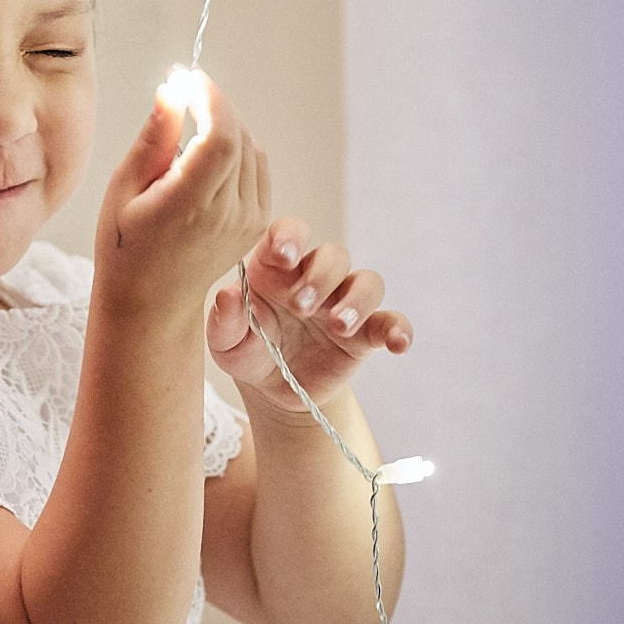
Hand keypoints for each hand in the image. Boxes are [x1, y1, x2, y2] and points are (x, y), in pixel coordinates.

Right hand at [93, 72, 268, 318]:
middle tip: (183, 87)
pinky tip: (207, 149)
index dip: (209, 97)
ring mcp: (249, 220)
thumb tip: (172, 92)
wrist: (151, 301)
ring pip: (251, 147)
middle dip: (213, 103)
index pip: (222, 135)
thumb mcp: (124, 189)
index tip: (186, 77)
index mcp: (192, 205)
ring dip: (225, 123)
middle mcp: (229, 212)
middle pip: (239, 135)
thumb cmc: (125, 247)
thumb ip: (153, 139)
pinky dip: (237, 147)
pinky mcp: (257, 222)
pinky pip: (257, 167)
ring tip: (190, 117)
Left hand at [206, 218, 412, 414]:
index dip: (290, 236)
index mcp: (276, 268)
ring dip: (358, 300)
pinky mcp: (364, 335)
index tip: (284, 255)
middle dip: (321, 277)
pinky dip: (399, 329)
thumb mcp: (224, 342)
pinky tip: (398, 344)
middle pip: (333, 256)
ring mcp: (342, 303)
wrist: (272, 390)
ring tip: (339, 325)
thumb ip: (224, 320)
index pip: (289, 233)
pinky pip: (390, 322)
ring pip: (367, 282)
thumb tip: (227, 296)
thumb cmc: (246, 350)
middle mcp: (314, 278)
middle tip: (302, 306)